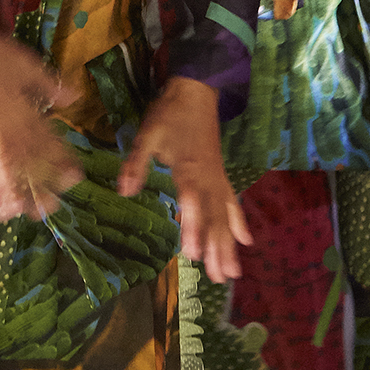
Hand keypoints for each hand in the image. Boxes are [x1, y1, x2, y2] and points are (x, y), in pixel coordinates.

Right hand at [0, 0, 83, 222]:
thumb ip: (48, 85)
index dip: (61, 158)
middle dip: (35, 184)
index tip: (75, 178)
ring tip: (9, 211)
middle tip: (45, 210)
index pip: (46, 136)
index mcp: (22, 104)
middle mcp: (5, 116)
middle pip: (23, 155)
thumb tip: (74, 98)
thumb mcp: (26, 63)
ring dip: (1, 185)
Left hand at [118, 76, 253, 282]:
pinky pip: (233, 202)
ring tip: (232, 273)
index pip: (192, 202)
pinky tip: (246, 241)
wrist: (196, 92)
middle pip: (214, 216)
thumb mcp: (147, 135)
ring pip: (226, 215)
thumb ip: (136, 163)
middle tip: (217, 277)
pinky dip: (239, 221)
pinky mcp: (221, 175)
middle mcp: (207, 178)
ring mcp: (217, 178)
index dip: (193, 226)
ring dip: (228, 244)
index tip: (192, 253)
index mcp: (188, 168)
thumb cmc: (169, 114)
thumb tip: (123, 191)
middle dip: (216, 248)